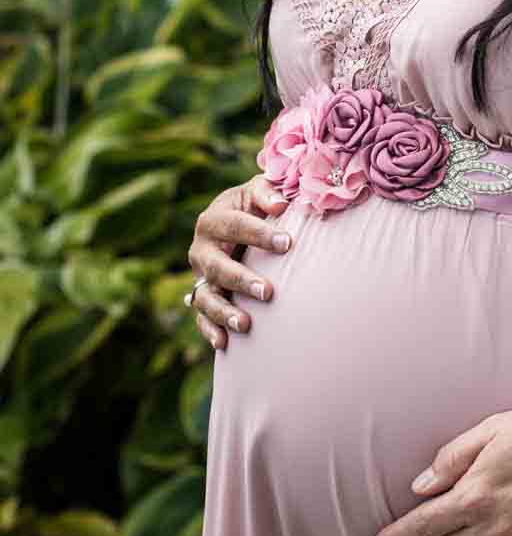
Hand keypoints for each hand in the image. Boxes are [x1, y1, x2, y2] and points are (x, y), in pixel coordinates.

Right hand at [187, 173, 291, 350]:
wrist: (233, 225)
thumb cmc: (253, 206)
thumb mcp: (257, 192)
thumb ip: (268, 192)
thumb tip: (281, 205)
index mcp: (213, 218)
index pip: (235, 225)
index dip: (260, 234)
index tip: (288, 243)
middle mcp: (201, 249)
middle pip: (217, 266)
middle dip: (241, 279)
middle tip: (268, 292)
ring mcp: (199, 276)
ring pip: (205, 297)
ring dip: (223, 312)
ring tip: (246, 325)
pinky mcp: (201, 296)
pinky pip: (201, 318)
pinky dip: (210, 331)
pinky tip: (224, 343)